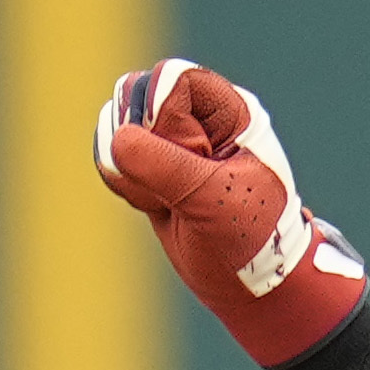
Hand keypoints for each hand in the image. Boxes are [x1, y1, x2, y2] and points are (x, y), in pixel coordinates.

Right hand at [91, 60, 368, 366]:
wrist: (254, 290)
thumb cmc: (252, 241)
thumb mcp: (213, 202)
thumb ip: (166, 167)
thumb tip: (118, 139)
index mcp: (228, 114)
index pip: (173, 79)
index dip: (160, 109)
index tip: (176, 153)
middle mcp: (199, 121)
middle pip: (138, 97)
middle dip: (141, 141)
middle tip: (173, 184)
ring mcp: (173, 146)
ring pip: (120, 128)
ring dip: (130, 168)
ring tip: (165, 202)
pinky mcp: (153, 173)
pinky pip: (115, 160)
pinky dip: (124, 184)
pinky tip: (154, 208)